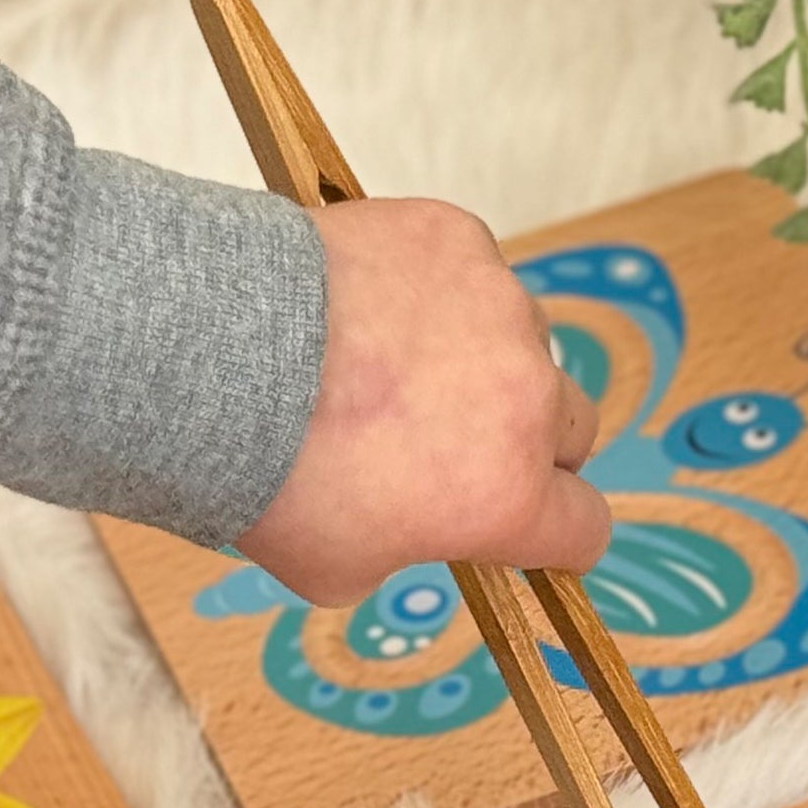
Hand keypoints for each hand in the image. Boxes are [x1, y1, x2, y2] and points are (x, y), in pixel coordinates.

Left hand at [235, 197, 606, 606]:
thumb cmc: (272, 477)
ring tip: (394, 361)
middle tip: (454, 440)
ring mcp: (499, 307)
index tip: (537, 526)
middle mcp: (526, 398)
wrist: (221, 360)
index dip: (560, 533)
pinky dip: (436, 288)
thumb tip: (412, 522)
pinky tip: (371, 304)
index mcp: (507, 496)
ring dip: (483, 357)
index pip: (586, 526)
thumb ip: (407, 548)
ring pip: (523, 340)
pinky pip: (471, 268)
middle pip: (570, 428)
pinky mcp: (458, 238)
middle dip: (525, 441)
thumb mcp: (341, 569)